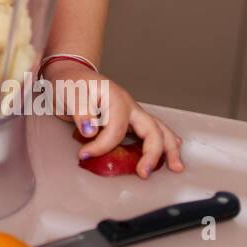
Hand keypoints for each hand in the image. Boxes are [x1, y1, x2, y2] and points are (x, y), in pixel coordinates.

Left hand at [40, 64, 184, 177]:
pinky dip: (164, 141)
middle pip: (151, 129)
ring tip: (176, 166)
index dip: (101, 146)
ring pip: (158, 129)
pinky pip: (152, 130)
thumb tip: (90, 131)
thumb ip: (81, 112)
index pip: (116, 130)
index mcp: (116, 99)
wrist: (70, 74)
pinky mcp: (130, 119)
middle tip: (144, 173)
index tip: (84, 154)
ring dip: (169, 148)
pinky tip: (173, 149)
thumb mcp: (70, 94)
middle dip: (152, 153)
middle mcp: (129, 105)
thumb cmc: (70, 83)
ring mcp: (132, 112)